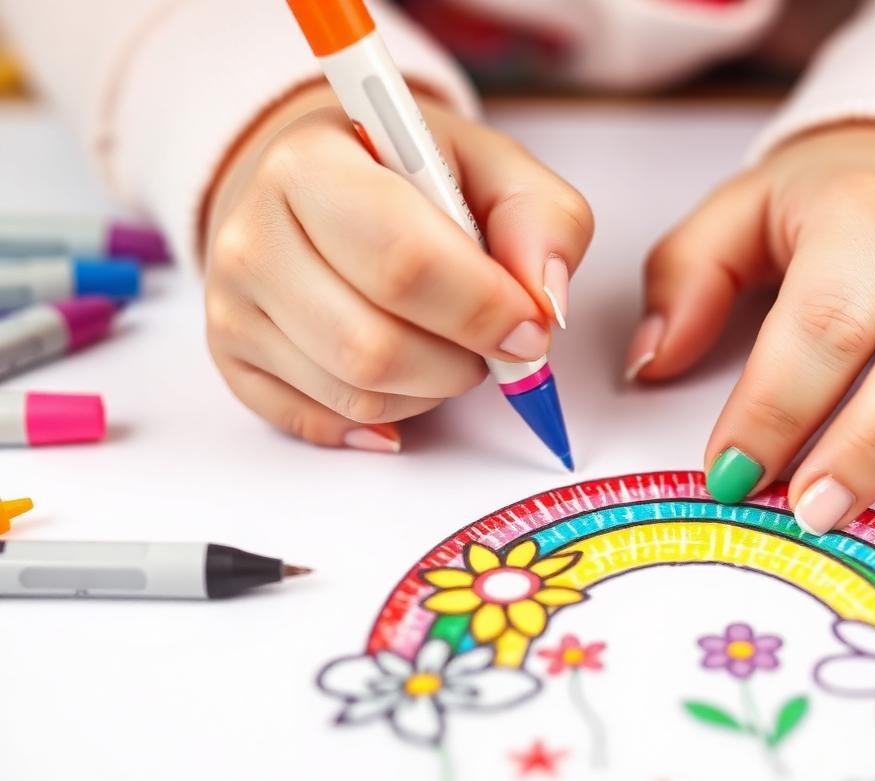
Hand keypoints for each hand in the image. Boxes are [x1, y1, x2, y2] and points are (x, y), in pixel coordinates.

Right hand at [204, 84, 591, 450]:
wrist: (321, 185)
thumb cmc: (413, 177)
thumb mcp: (494, 169)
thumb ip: (543, 220)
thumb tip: (544, 300)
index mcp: (311, 163)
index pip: (403, 262)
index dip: (482, 309)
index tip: (529, 325)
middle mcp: (252, 235)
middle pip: (374, 345)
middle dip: (461, 360)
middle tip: (493, 342)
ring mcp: (231, 305)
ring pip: (355, 394)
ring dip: (431, 389)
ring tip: (447, 345)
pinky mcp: (232, 360)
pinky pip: (324, 423)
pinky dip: (387, 416)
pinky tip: (408, 378)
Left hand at [628, 123, 874, 528]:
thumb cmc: (836, 201)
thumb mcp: (744, 212)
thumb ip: (687, 278)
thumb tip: (650, 364)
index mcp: (863, 209)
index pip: (820, 319)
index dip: (773, 406)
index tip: (728, 473)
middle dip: (858, 443)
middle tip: (803, 510)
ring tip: (869, 511)